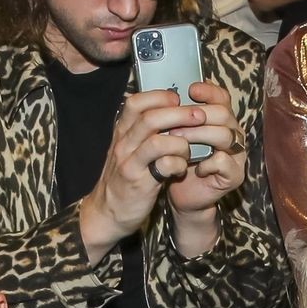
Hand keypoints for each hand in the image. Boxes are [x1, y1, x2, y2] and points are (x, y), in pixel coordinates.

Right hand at [78, 89, 215, 261]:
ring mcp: (129, 163)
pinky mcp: (139, 183)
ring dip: (181, 142)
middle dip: (179, 114)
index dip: (159, 96)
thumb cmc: (124, 177)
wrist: (107, 211)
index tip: (178, 98)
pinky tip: (182, 168)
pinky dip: (178, 164)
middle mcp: (123, 143)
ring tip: (189, 148)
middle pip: (150, 118)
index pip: (136, 102)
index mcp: (122, 131)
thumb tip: (168, 109)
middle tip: (199, 116)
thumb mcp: (128, 149)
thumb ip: (142, 131)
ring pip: (157, 141)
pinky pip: (163, 166)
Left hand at [162, 82, 248, 258]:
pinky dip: (206, 162)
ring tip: (177, 140)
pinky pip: (223, 161)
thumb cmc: (177, 159)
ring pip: (224, 135)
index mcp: (221, 120)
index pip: (222, 97)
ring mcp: (236, 155)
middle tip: (174, 123)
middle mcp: (233, 133)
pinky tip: (193, 166)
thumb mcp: (174, 132)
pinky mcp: (234, 175)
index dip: (208, 91)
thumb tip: (162, 89)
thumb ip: (175, 113)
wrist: (182, 194)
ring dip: (198, 136)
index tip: (189, 90)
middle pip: (223, 113)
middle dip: (196, 116)